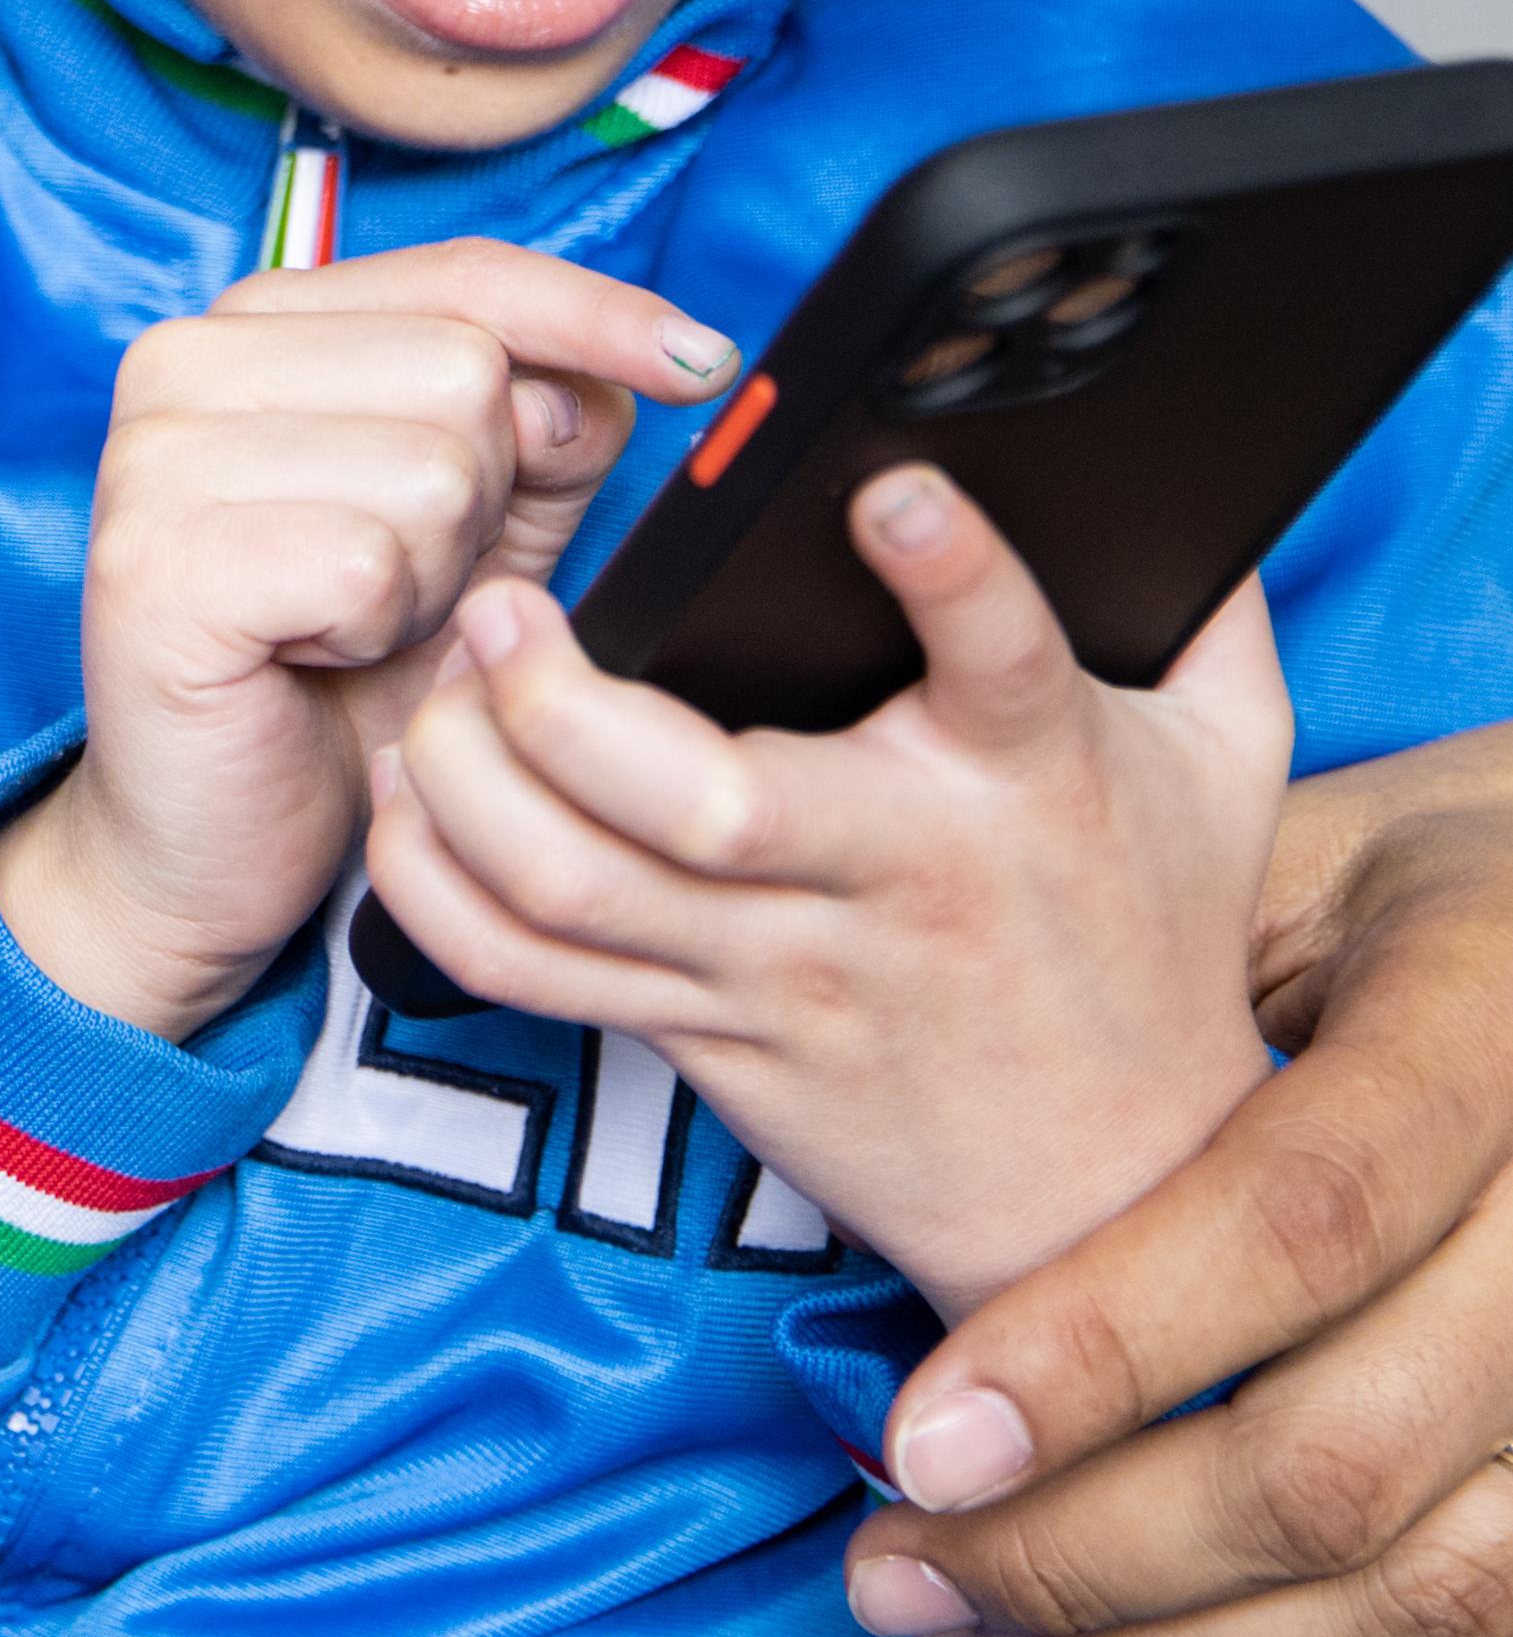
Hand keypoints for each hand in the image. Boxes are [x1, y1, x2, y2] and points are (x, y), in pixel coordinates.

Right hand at [0, 243, 735, 1040]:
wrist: (208, 844)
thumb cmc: (338, 680)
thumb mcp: (475, 533)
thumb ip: (544, 434)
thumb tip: (627, 373)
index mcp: (256, 325)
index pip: (466, 274)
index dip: (598, 316)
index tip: (704, 364)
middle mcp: (182, 359)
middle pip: (466, 368)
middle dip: (484, 500)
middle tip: (400, 583)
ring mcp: (154, 454)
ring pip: (431, 466)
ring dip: (432, 580)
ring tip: (354, 627)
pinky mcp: (154, 562)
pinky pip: (364, 564)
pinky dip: (374, 634)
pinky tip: (315, 659)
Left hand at [366, 464, 1286, 1316]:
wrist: (1122, 1186)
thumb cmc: (1150, 932)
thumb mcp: (1223, 761)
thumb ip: (1202, 606)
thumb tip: (1180, 450)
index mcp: (1028, 776)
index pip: (1003, 663)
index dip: (952, 572)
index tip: (888, 489)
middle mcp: (892, 874)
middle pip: (702, 803)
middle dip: (564, 700)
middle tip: (500, 602)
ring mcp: (782, 970)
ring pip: (577, 888)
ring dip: (468, 778)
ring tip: (438, 680)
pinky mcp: (704, 1036)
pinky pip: (533, 973)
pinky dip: (437, 887)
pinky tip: (411, 796)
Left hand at [841, 719, 1512, 1636]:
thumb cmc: (1404, 882)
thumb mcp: (1286, 857)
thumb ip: (1141, 979)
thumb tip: (918, 1133)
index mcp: (1490, 1019)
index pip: (1292, 1219)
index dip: (1098, 1351)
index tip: (912, 1446)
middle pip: (1343, 1455)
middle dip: (1089, 1554)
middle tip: (897, 1578)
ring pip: (1432, 1588)